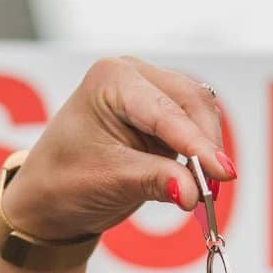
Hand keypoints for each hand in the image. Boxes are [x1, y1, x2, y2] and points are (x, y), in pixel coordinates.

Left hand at [0, 56, 233, 272]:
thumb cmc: (63, 181)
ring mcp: (151, 92)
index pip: (166, 111)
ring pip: (201, 113)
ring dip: (207, 150)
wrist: (50, 197)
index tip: (223, 173)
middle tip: (214, 190)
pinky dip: (202, 153)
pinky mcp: (164, 115)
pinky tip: (198, 179)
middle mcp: (134, 76)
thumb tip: (194, 192)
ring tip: (204, 189)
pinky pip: (197, 128)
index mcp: (111, 79)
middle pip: (192, 103)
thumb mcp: (108, 181)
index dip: (197, 144)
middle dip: (206, 146)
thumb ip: (154, 181)